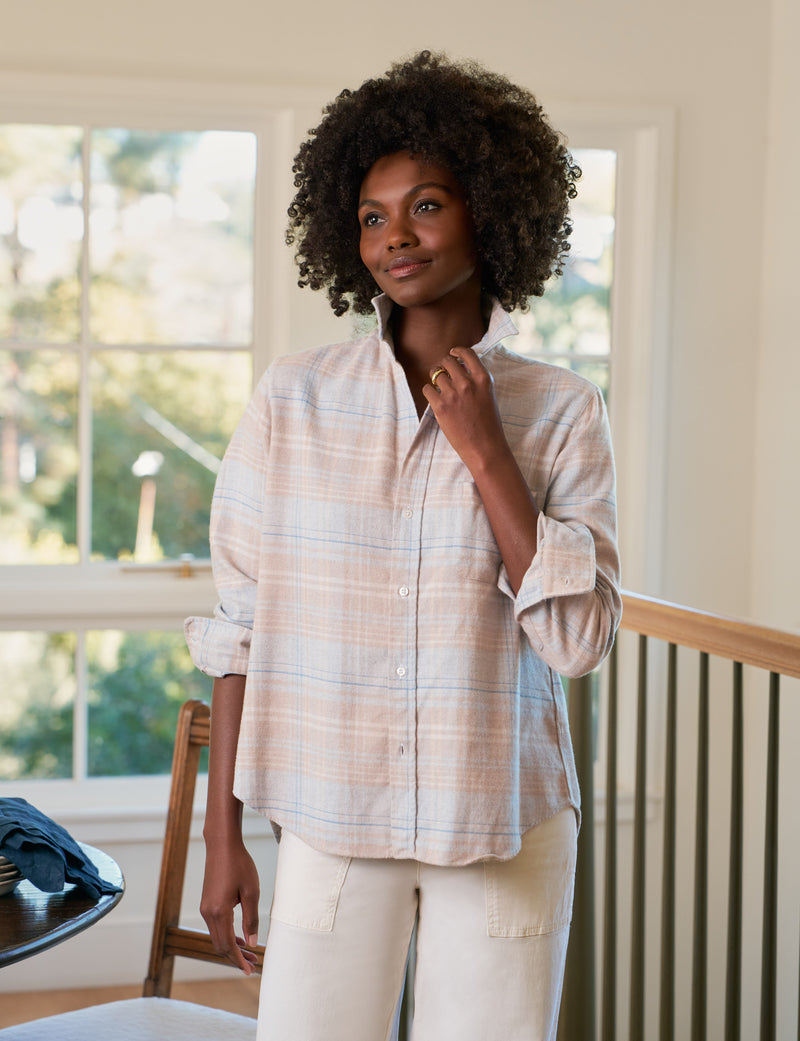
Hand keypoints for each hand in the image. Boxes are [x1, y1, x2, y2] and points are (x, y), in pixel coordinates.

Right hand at [200, 837, 260, 974]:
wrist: (222, 844)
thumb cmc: (239, 864)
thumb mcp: (251, 892)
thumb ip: (251, 919)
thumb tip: (252, 943)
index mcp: (218, 912)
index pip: (227, 946)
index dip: (239, 960)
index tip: (250, 971)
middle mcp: (208, 913)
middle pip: (220, 945)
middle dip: (236, 957)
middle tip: (254, 965)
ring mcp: (205, 908)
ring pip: (217, 937)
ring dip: (232, 947)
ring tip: (250, 953)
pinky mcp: (207, 903)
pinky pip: (216, 927)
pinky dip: (227, 935)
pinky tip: (240, 937)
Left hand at [421, 347, 508, 473]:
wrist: (485, 448)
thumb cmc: (489, 424)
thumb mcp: (488, 396)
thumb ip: (476, 380)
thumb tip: (459, 369)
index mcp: (483, 378)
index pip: (467, 353)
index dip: (457, 351)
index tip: (452, 353)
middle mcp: (467, 383)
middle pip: (447, 361)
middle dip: (444, 365)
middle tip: (443, 374)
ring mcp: (453, 394)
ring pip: (435, 373)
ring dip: (435, 378)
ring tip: (439, 388)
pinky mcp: (440, 406)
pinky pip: (427, 389)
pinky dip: (429, 392)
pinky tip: (435, 399)